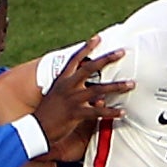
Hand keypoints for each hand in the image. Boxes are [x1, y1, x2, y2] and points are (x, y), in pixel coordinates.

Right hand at [30, 35, 131, 152]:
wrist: (35, 129)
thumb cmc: (48, 113)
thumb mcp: (58, 97)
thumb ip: (79, 95)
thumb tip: (100, 99)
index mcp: (62, 80)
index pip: (75, 59)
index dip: (87, 48)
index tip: (98, 38)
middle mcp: (68, 86)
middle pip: (90, 68)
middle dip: (106, 59)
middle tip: (121, 52)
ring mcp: (72, 99)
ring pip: (99, 90)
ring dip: (117, 87)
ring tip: (131, 84)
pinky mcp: (75, 113)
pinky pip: (97, 112)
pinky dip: (111, 112)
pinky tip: (122, 112)